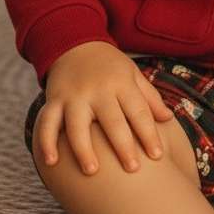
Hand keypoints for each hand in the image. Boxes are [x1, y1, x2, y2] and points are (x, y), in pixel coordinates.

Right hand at [37, 41, 176, 175]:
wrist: (74, 43)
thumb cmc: (110, 66)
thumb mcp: (133, 75)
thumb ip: (149, 98)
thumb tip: (168, 119)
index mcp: (121, 83)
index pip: (138, 111)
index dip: (148, 134)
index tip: (157, 155)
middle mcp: (97, 90)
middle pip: (112, 121)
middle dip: (122, 146)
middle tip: (132, 169)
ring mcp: (73, 96)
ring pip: (77, 125)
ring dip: (83, 149)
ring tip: (92, 171)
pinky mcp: (53, 100)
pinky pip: (47, 122)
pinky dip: (46, 142)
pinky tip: (50, 162)